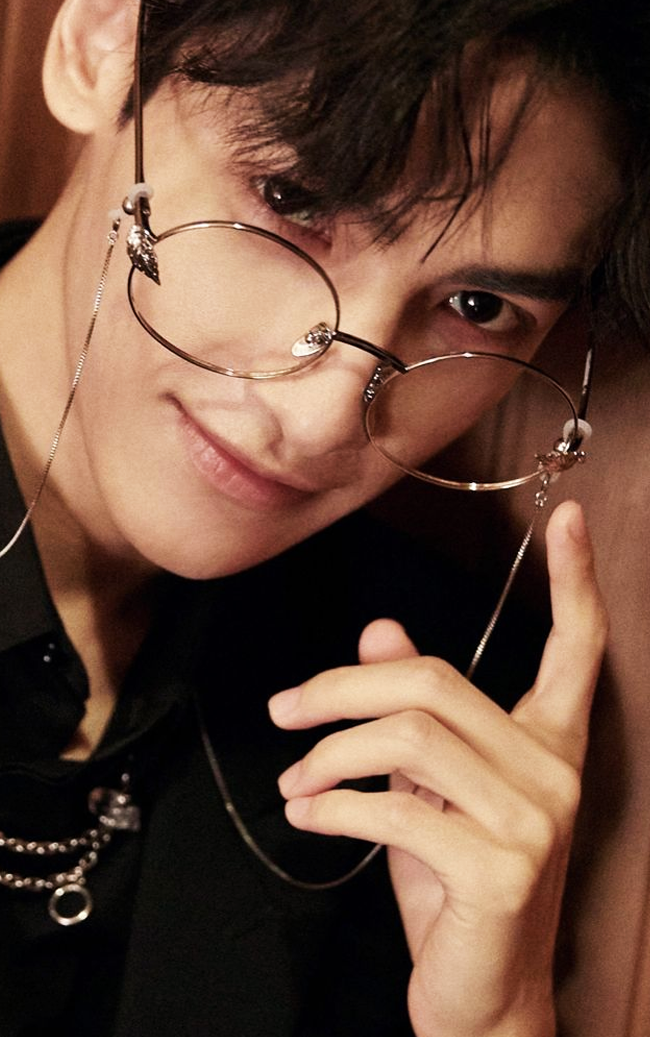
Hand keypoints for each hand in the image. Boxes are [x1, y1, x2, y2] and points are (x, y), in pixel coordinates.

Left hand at [268, 501, 606, 1036]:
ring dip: (329, 754)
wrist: (482, 1000)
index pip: (578, 649)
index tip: (568, 517)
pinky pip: (397, 810)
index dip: (575, 580)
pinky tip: (307, 816)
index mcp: (549, 743)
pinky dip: (334, 808)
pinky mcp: (501, 870)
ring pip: (409, 738)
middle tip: (287, 709)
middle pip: (434, 684)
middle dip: (342, 689)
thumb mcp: (432, 789)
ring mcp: (536, 821)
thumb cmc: (455, 888)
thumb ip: (415, 711)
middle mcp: (557, 772)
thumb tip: (380, 632)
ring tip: (295, 778)